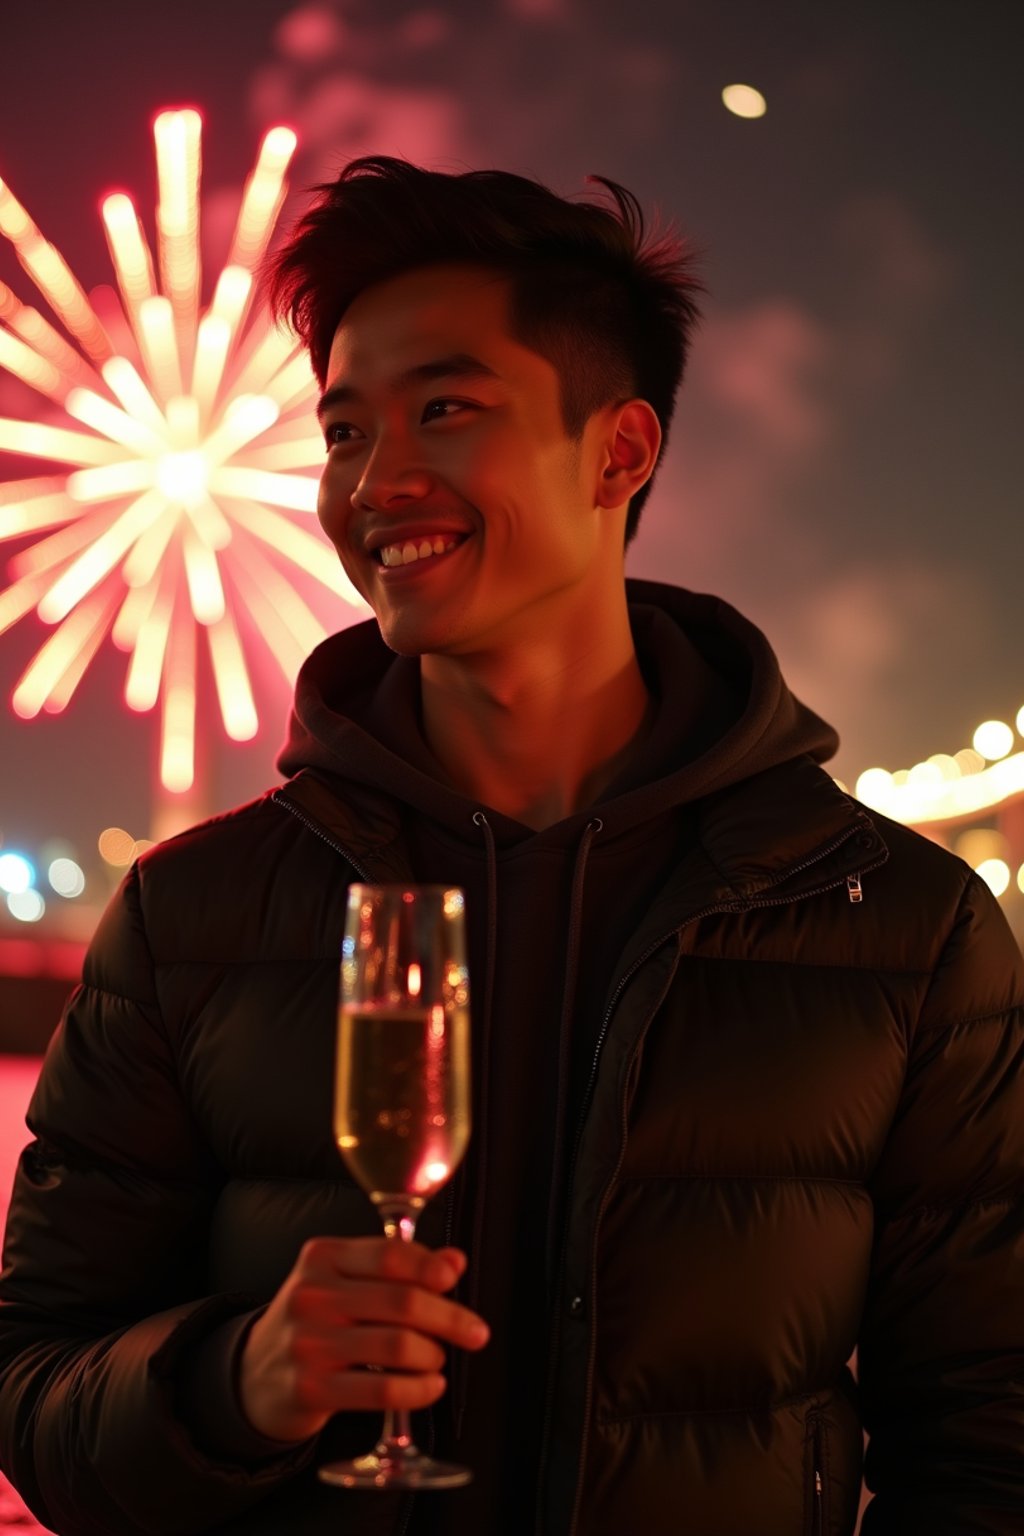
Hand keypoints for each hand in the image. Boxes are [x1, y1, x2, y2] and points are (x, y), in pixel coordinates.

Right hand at [238, 1236, 489, 1442]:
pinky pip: (382, 1391)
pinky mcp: (311, 1389)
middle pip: (401, 1302)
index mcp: (322, 1257)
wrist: (254, 1374)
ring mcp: (309, 1343)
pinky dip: (418, 1391)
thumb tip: (455, 1261)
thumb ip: (399, 1267)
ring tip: (437, 1360)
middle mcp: (312, 1295)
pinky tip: (430, 1387)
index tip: (454, 1281)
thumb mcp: (344, 1280)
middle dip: (450, 1318)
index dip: (430, 1267)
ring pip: (397, 1346)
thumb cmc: (315, 1320)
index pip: (389, 1253)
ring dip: (433, 1356)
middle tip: (475, 1332)